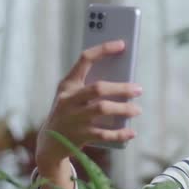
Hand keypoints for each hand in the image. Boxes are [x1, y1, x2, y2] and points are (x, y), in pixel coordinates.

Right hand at [36, 40, 142, 172]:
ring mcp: (73, 118)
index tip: (121, 44)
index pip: (84, 60)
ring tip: (137, 110)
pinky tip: (131, 132)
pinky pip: (104, 134)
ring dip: (124, 109)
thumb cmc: (69, 114)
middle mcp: (68, 99)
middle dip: (121, 88)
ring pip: (103, 109)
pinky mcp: (78, 136)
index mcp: (67, 85)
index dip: (103, 50)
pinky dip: (120, 133)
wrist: (49, 144)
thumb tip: (125, 82)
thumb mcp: (73, 97)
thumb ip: (91, 87)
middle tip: (139, 89)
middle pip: (98, 88)